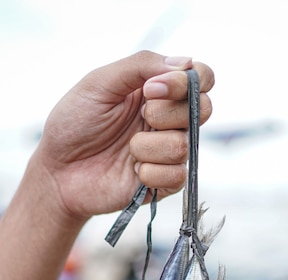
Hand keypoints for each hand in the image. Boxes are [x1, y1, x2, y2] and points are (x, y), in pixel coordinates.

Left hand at [35, 50, 213, 221]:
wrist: (58, 171)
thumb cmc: (74, 124)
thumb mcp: (99, 83)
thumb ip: (140, 66)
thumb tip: (185, 62)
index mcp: (158, 91)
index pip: (200, 78)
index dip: (188, 81)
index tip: (153, 88)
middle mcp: (168, 120)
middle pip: (203, 110)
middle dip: (168, 113)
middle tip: (141, 116)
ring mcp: (167, 152)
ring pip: (184, 145)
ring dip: (149, 147)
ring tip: (127, 149)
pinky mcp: (163, 183)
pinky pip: (176, 176)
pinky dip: (150, 173)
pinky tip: (132, 172)